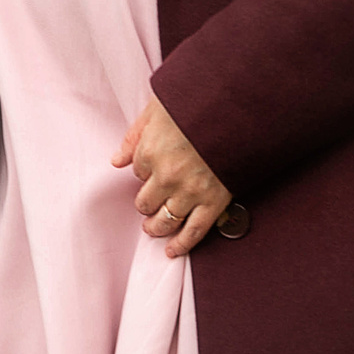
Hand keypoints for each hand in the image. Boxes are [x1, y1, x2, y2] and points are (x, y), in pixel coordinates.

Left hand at [112, 95, 232, 257]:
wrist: (237, 108)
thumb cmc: (197, 102)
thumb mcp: (158, 108)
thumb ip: (134, 135)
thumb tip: (116, 160)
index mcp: (150, 151)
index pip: (137, 171)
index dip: (144, 169)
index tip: (154, 166)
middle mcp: (166, 176)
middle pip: (145, 202)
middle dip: (145, 202)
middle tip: (148, 202)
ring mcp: (190, 191)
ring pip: (165, 221)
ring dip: (156, 228)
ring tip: (153, 228)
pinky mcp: (213, 202)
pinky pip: (194, 231)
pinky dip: (182, 245)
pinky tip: (173, 251)